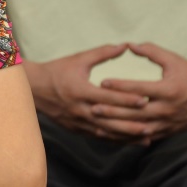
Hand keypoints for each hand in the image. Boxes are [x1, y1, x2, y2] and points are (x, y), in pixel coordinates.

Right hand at [26, 45, 149, 139]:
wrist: (34, 89)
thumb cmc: (58, 70)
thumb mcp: (79, 59)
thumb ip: (103, 53)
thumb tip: (124, 45)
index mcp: (80, 90)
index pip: (108, 97)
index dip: (127, 99)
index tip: (146, 100)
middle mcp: (80, 109)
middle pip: (110, 119)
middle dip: (131, 123)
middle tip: (152, 124)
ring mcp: (78, 122)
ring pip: (106, 132)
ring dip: (126, 136)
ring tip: (146, 136)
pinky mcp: (77, 130)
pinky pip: (99, 137)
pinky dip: (115, 139)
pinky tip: (129, 141)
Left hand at [93, 42, 186, 141]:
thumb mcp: (174, 60)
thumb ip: (151, 51)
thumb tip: (129, 44)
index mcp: (169, 90)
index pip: (139, 88)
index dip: (120, 85)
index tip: (102, 81)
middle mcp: (167, 109)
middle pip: (135, 112)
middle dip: (113, 110)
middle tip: (92, 107)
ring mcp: (167, 123)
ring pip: (137, 128)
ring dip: (117, 126)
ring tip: (98, 122)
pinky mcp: (166, 131)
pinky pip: (143, 136)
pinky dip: (127, 136)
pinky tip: (113, 135)